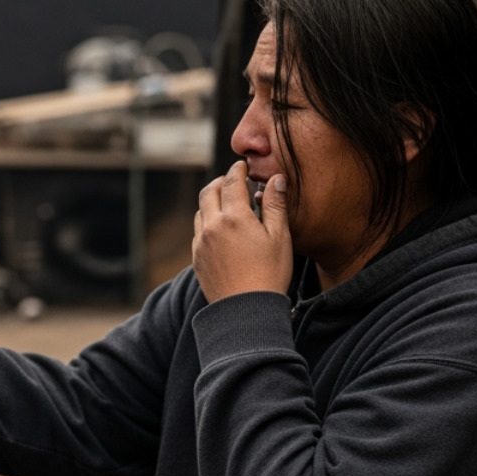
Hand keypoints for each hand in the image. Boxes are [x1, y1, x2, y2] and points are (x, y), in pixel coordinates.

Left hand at [192, 160, 292, 301]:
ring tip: (226, 204)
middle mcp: (212, 226)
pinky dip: (206, 222)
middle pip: (209, 192)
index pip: (231, 182)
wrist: (246, 310)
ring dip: (211, 202)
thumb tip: (276, 179)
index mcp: (234, 218)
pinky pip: (197, 232)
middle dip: (220, 182)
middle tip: (232, 180)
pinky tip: (219, 229)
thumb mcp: (280, 237)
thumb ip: (276, 205)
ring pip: (200, 212)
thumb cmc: (270, 274)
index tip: (242, 165)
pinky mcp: (196, 258)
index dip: (237, 170)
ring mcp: (200, 243)